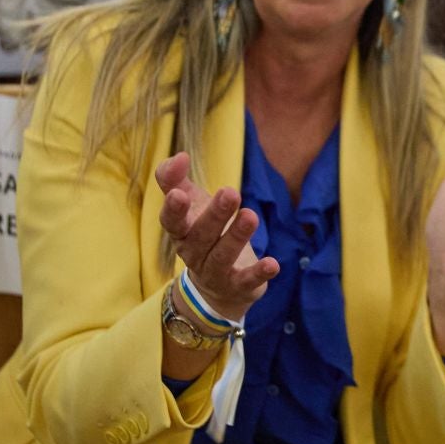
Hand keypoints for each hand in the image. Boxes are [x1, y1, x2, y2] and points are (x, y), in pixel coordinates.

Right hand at [155, 152, 278, 321]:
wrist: (216, 287)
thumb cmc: (202, 233)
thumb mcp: (191, 205)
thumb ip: (176, 180)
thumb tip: (178, 155)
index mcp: (181, 232)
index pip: (171, 221)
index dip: (174, 209)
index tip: (178, 193)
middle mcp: (194, 254)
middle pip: (201, 235)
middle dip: (215, 215)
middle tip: (230, 192)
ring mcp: (214, 272)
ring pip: (222, 256)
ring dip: (236, 236)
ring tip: (251, 216)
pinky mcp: (238, 286)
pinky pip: (247, 280)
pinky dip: (259, 273)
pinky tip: (273, 264)